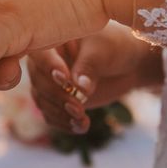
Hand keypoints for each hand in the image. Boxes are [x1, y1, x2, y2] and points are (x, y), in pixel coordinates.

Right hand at [28, 22, 163, 133]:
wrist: (128, 64)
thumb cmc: (115, 48)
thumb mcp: (103, 51)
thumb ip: (89, 67)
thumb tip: (79, 88)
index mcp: (52, 41)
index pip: (40, 54)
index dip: (49, 68)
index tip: (66, 81)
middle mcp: (46, 62)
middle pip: (38, 81)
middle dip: (57, 96)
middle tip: (78, 106)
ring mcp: (50, 82)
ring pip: (42, 100)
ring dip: (60, 113)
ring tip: (81, 120)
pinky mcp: (58, 100)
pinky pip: (51, 114)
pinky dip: (63, 123)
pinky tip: (80, 127)